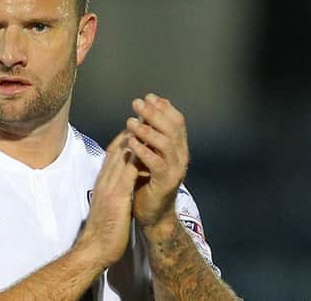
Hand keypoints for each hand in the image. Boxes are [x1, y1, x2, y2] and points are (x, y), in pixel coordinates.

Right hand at [76, 131, 138, 267]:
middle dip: (132, 130)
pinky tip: (146, 148)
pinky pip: (127, 171)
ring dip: (134, 137)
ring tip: (147, 123)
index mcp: (103, 181)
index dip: (126, 137)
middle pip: (118, 148)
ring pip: (122, 155)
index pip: (115, 153)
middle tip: (144, 115)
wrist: (94, 248)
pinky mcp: (116, 195)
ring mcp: (109, 185)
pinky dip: (136, 158)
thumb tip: (122, 183)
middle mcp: (104, 179)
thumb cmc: (103, 230)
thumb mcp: (108, 204)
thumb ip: (114, 190)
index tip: (137, 125)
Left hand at [126, 93, 188, 227]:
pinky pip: (156, 163)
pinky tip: (131, 143)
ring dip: (147, 130)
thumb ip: (148, 136)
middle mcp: (180, 156)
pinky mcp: (166, 182)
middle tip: (138, 103)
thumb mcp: (148, 154)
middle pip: (172, 128)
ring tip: (130, 122)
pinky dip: (143, 151)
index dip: (164, 108)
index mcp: (178, 147)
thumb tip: (144, 111)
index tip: (149, 97)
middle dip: (154, 113)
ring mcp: (175, 169)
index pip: (177, 121)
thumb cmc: (146, 181)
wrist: (152, 214)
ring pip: (165, 143)